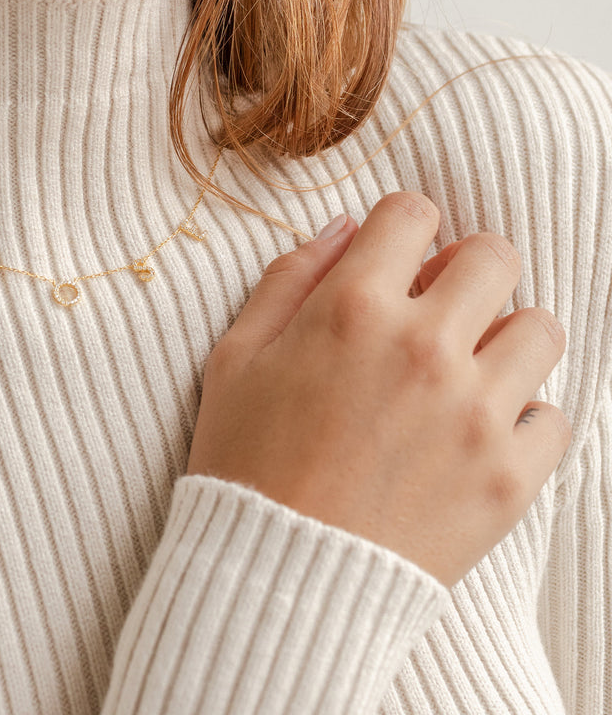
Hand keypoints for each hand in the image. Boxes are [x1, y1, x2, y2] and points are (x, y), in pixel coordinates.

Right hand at [187, 193, 570, 586]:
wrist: (275, 577)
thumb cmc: (246, 461)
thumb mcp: (236, 356)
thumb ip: (289, 278)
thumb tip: (345, 228)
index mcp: (352, 310)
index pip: (411, 212)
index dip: (401, 225)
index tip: (396, 256)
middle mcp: (424, 349)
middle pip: (494, 255)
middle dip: (463, 266)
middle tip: (437, 303)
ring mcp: (475, 414)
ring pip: (541, 328)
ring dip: (504, 335)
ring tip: (465, 367)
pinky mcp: (508, 478)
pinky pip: (553, 416)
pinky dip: (522, 417)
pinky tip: (476, 431)